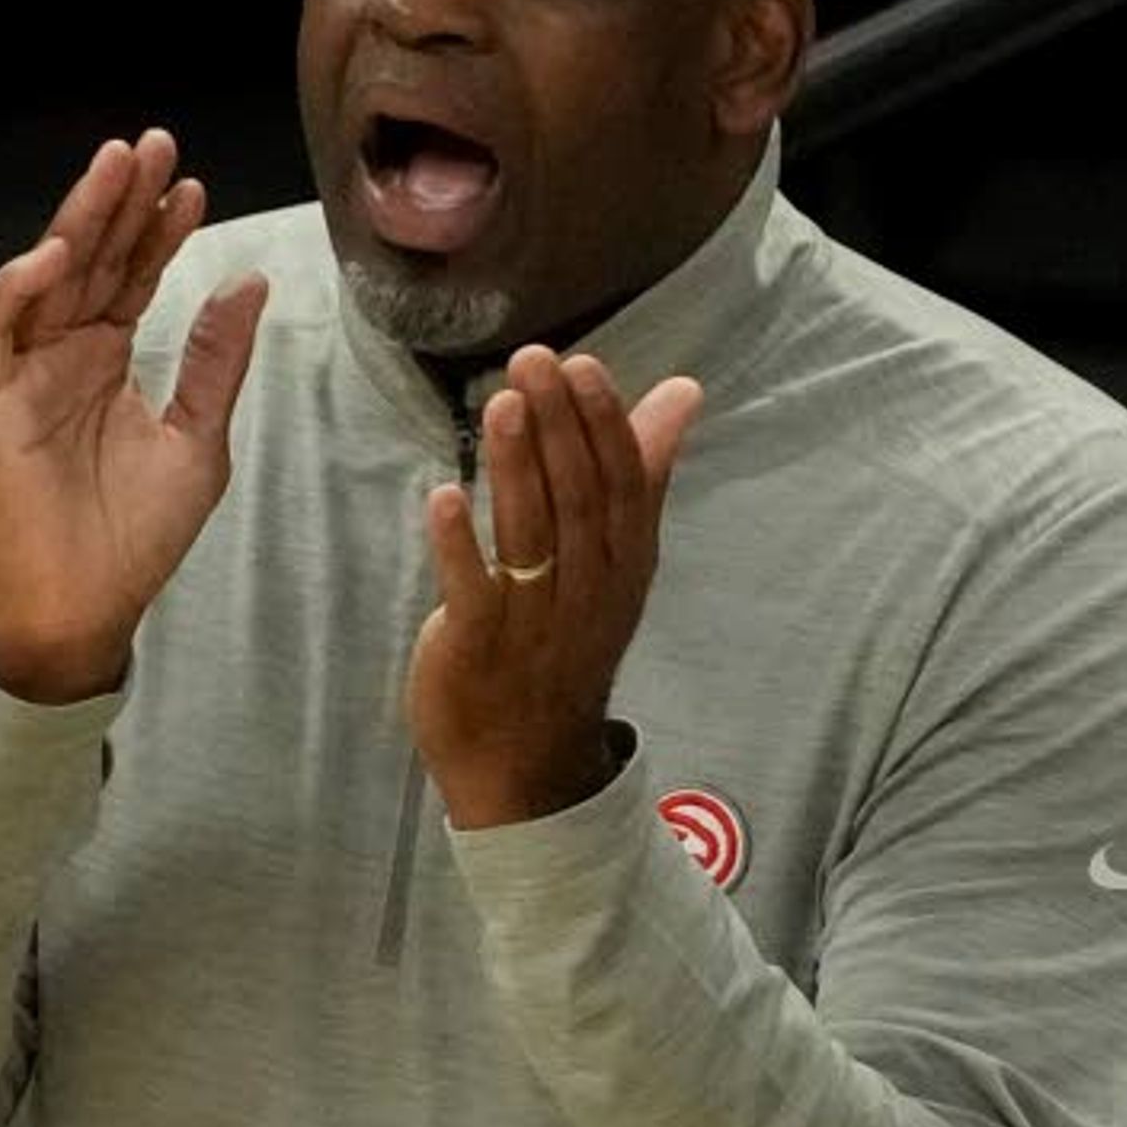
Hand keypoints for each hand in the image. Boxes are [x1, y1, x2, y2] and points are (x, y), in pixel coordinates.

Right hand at [0, 129, 267, 702]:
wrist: (89, 606)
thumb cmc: (138, 536)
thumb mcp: (198, 439)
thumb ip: (216, 360)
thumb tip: (248, 281)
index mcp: (108, 359)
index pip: (132, 274)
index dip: (158, 229)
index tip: (193, 188)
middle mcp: (63, 354)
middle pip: (90, 258)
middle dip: (119, 200)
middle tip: (153, 145)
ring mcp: (24, 373)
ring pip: (42, 274)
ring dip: (75, 219)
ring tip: (115, 169)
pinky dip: (17, 288)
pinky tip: (58, 256)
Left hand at [407, 348, 702, 829]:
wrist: (527, 766)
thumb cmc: (566, 642)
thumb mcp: (617, 563)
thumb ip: (643, 474)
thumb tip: (682, 392)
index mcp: (622, 566)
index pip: (623, 486)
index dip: (605, 425)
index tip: (584, 365)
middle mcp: (586, 591)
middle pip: (578, 501)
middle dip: (558, 429)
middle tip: (534, 361)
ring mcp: (533, 623)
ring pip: (531, 537)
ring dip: (517, 468)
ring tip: (501, 405)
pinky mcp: (477, 650)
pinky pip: (472, 593)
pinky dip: (459, 545)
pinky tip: (444, 494)